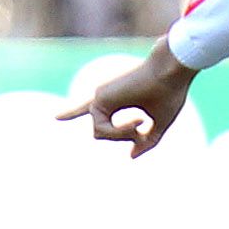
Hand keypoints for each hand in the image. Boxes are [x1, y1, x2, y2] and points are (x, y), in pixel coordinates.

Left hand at [56, 37, 198, 157]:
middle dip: (123, 135)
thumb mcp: (160, 122)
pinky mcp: (98, 98)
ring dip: (121, 134)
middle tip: (143, 125)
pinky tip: (138, 121)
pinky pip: (99, 129)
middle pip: (104, 132)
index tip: (56, 117)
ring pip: (99, 133)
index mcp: (118, 98)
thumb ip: (147, 140)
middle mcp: (105, 96)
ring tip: (141, 123)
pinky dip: (119, 131)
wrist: (172, 71)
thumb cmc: (169, 93)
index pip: (88, 107)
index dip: (72, 112)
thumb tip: (131, 156)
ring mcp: (99, 96)